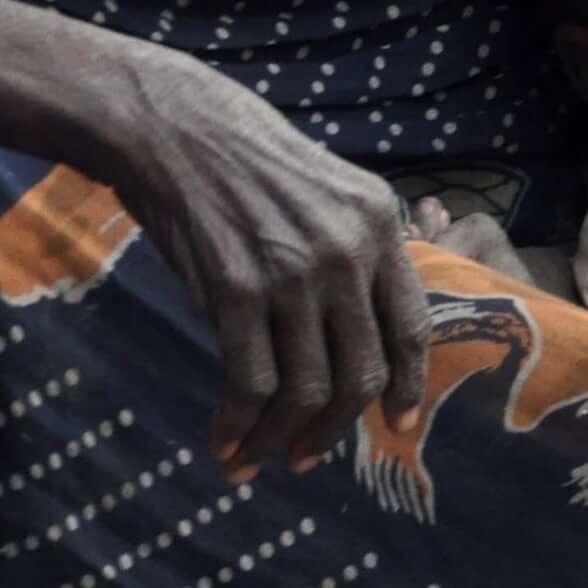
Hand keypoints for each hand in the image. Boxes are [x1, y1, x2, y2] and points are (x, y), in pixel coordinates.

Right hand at [97, 53, 433, 478]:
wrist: (175, 129)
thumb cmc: (250, 164)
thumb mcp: (331, 194)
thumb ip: (356, 256)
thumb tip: (360, 338)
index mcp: (379, 229)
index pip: (411, 328)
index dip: (408, 387)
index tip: (399, 427)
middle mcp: (347, 255)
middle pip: (362, 374)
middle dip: (337, 430)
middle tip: (309, 455)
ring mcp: (294, 275)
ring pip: (307, 391)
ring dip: (283, 439)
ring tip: (261, 458)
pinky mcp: (236, 293)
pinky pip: (251, 383)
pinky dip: (239, 426)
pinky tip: (225, 442)